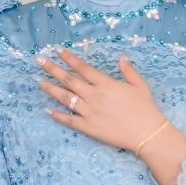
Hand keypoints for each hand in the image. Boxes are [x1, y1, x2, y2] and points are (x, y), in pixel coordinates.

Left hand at [37, 46, 167, 152]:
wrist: (147, 134)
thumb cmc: (145, 108)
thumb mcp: (139, 85)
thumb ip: (128, 70)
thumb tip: (121, 57)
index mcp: (106, 84)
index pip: (83, 68)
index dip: (69, 58)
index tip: (58, 50)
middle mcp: (94, 96)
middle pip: (68, 80)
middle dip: (52, 68)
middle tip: (39, 59)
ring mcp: (89, 112)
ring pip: (65, 98)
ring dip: (50, 88)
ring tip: (38, 81)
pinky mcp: (88, 127)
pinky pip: (69, 120)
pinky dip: (57, 115)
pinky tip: (47, 110)